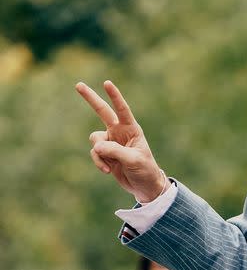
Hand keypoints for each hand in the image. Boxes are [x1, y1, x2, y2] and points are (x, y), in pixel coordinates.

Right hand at [75, 79, 166, 201]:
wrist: (144, 187)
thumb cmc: (145, 170)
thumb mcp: (133, 161)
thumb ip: (115, 151)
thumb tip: (96, 146)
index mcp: (131, 129)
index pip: (122, 110)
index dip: (115, 96)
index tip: (107, 83)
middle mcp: (119, 132)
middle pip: (102, 111)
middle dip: (90, 98)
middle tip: (78, 85)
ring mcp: (110, 141)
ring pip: (95, 139)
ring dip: (100, 153)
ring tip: (110, 166)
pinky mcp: (105, 153)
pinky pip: (95, 153)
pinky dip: (99, 162)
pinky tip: (108, 171)